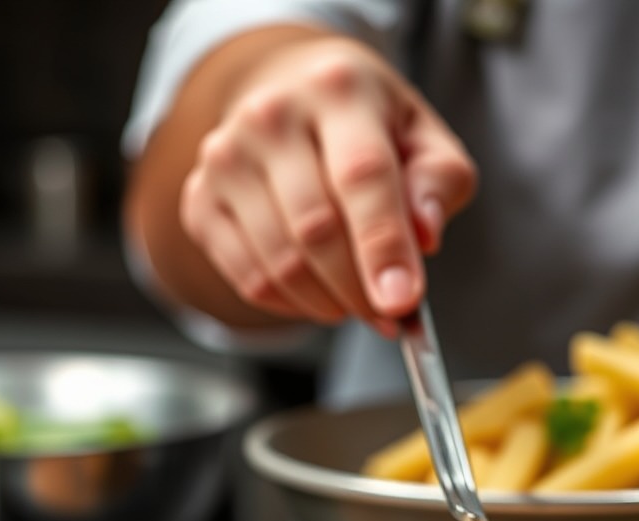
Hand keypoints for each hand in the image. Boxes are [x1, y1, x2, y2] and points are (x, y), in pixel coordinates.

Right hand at [178, 34, 476, 333]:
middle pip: (316, 229)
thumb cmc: (366, 127)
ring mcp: (226, 158)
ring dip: (327, 303)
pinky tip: (317, 293)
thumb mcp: (424, 140)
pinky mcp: (200, 200)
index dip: (382, 247)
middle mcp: (270, 116)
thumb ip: (438, 184)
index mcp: (338, 90)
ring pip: (280, 264)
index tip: (402, 301)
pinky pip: (249, 280)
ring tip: (356, 301)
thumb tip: (424, 235)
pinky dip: (290, 305)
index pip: (361, 176)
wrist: (292, 99)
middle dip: (358, 290)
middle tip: (389, 313)